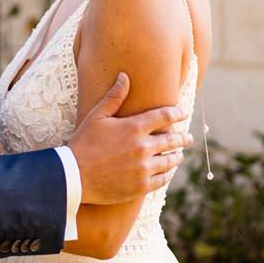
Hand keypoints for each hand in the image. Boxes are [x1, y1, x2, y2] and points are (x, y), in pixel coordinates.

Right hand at [66, 73, 190, 205]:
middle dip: (183, 138)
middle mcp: (143, 147)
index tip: (183, 113)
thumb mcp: (97, 116)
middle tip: (189, 138)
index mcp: (134, 127)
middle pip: (173, 140)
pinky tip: (167, 172)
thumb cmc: (83, 143)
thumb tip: (125, 76)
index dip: (177, 113)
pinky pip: (162, 179)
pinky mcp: (141, 186)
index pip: (165, 116)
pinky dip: (167, 174)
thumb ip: (114, 97)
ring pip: (170, 161)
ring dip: (176, 156)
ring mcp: (143, 168)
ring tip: (179, 155)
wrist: (74, 176)